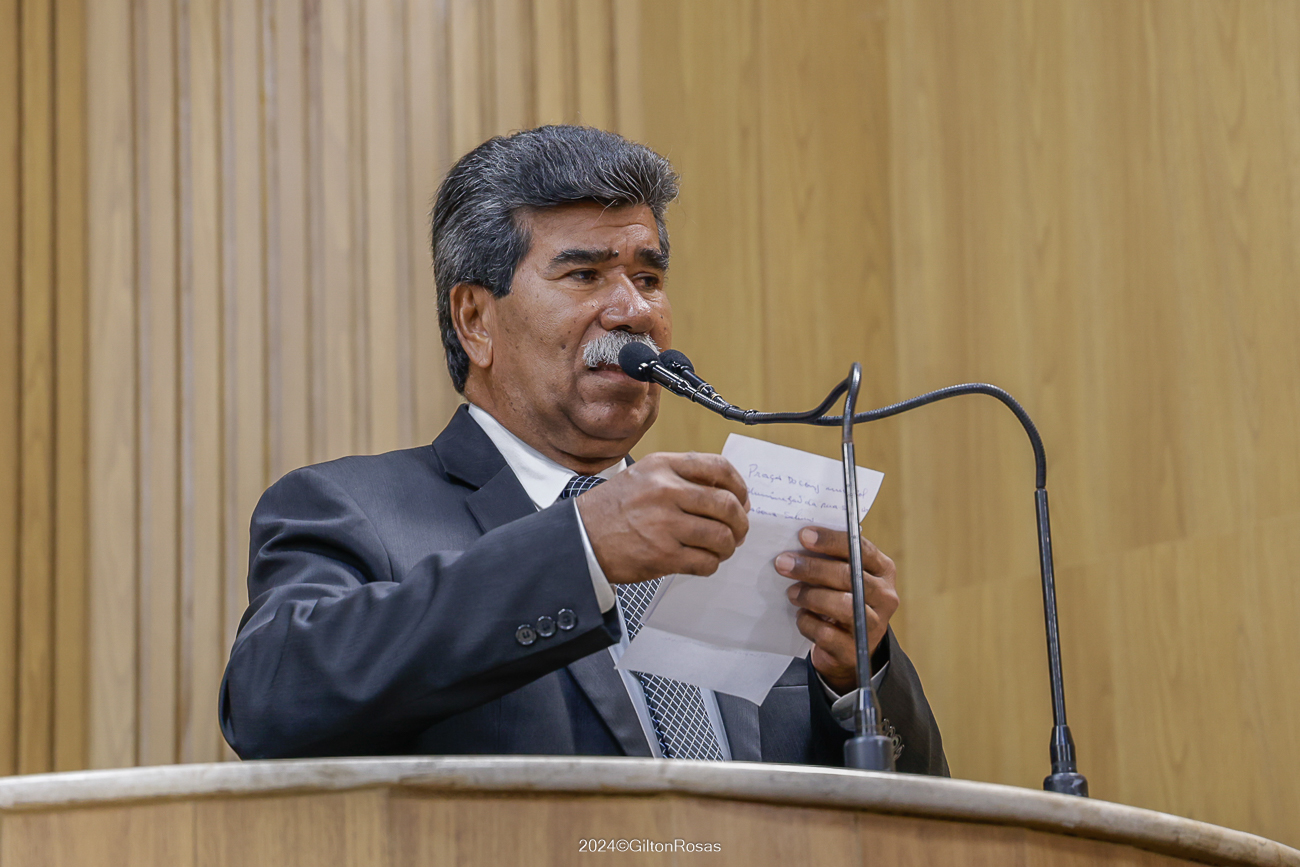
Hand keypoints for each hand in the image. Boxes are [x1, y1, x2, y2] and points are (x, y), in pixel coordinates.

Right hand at [575, 452, 749, 583]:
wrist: (580, 537)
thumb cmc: (613, 508)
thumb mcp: (644, 475)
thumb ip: (683, 478)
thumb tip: (729, 495)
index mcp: (663, 466)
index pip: (719, 468)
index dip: (740, 487)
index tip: (742, 500)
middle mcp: (666, 491)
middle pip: (727, 504)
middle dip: (740, 522)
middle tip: (738, 530)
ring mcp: (665, 524)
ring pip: (722, 536)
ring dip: (728, 546)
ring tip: (721, 548)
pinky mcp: (663, 555)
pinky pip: (706, 562)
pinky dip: (711, 564)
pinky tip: (702, 561)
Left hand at [775, 526, 898, 694]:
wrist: (850, 649)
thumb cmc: (842, 600)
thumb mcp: (843, 577)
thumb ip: (830, 559)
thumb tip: (800, 542)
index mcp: (883, 570)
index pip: (860, 549)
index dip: (831, 541)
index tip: (804, 535)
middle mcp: (884, 596)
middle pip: (849, 576)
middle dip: (812, 567)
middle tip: (783, 563)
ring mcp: (873, 625)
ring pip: (841, 605)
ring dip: (810, 596)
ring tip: (792, 593)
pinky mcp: (855, 650)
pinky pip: (827, 633)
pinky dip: (807, 622)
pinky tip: (802, 617)